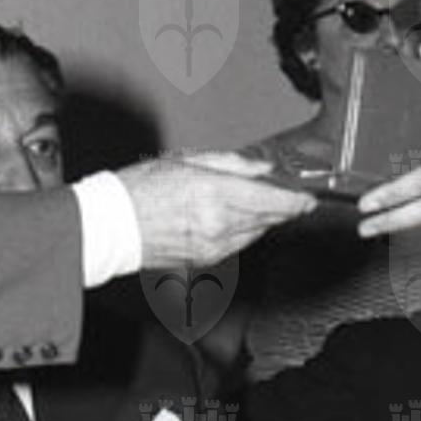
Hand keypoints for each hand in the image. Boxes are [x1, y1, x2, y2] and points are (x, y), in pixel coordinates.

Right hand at [117, 152, 313, 270]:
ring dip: (263, 220)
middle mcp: (219, 224)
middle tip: (285, 196)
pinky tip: (232, 220)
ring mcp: (214, 246)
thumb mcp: (188, 160)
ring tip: (253, 203)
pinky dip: (243, 232)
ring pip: (256, 233)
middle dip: (282, 208)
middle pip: (269, 219)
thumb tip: (261, 168)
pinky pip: (238, 245)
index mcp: (216, 194)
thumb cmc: (140, 189)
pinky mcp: (206, 260)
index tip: (307, 198)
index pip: (273, 202)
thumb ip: (232, 164)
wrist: (112, 226)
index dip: (297, 201)